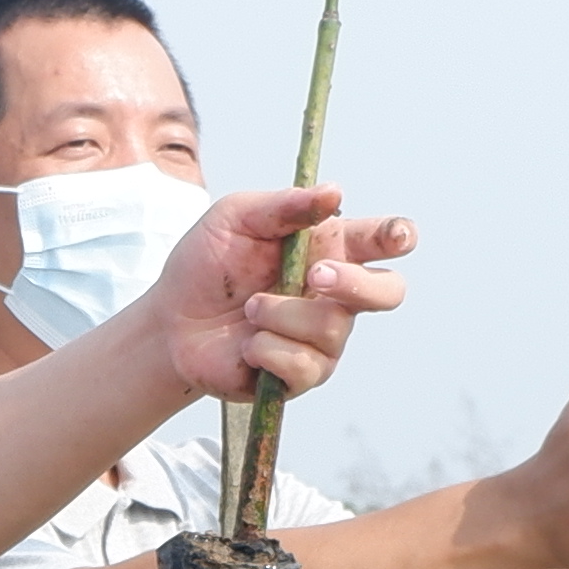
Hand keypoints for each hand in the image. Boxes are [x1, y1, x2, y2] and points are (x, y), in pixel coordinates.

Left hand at [138, 186, 413, 403]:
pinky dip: (266, 348)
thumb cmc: (207, 263)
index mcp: (330, 248)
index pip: (381, 241)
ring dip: (281, 313)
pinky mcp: (302, 375)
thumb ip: (283, 205)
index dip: (398, 236)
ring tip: (249, 309)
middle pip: (388, 292)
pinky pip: (303, 364)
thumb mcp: (235, 218)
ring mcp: (324, 338)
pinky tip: (246, 343)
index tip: (397, 236)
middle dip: (357, 284)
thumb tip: (334, 192)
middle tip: (316, 276)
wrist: (171, 321)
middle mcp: (336, 294)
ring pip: (332, 327)